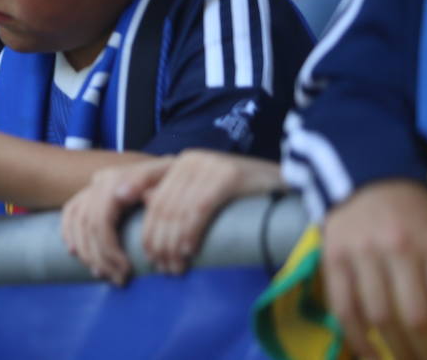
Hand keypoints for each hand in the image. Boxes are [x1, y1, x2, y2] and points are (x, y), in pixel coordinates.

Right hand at [61, 158, 172, 285]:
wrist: (181, 170)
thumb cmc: (176, 177)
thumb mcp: (168, 177)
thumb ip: (148, 184)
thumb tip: (119, 195)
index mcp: (117, 179)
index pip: (100, 220)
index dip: (109, 250)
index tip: (126, 271)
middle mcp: (100, 181)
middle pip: (87, 225)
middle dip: (100, 257)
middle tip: (118, 280)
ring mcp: (94, 186)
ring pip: (77, 222)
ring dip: (86, 252)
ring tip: (102, 274)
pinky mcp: (91, 193)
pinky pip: (70, 212)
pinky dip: (69, 233)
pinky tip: (74, 252)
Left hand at [140, 152, 281, 275]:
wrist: (286, 184)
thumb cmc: (243, 194)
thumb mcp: (204, 192)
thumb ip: (176, 196)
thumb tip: (142, 202)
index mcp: (181, 161)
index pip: (150, 188)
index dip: (140, 215)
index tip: (140, 246)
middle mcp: (191, 159)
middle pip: (163, 204)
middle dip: (158, 240)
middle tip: (161, 267)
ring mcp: (210, 165)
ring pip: (179, 209)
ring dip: (173, 243)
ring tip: (175, 267)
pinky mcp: (229, 176)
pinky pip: (200, 208)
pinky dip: (191, 231)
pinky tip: (189, 251)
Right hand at [322, 179, 426, 359]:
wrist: (365, 177)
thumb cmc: (415, 215)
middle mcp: (397, 249)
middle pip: (417, 317)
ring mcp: (361, 254)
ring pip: (381, 317)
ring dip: (399, 352)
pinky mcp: (333, 259)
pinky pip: (344, 308)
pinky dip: (358, 340)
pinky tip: (371, 357)